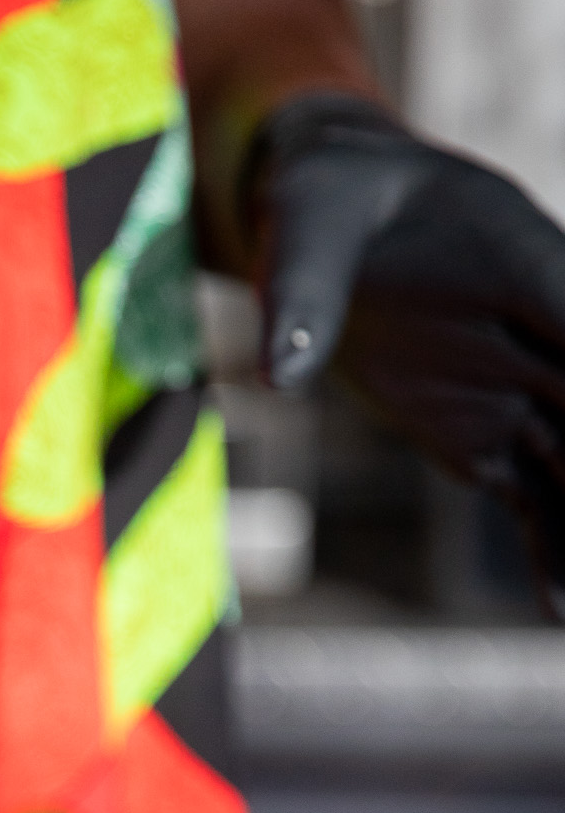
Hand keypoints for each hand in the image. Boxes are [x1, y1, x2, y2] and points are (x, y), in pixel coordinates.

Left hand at [252, 93, 564, 614]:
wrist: (321, 216)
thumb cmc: (322, 198)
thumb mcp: (306, 224)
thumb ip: (301, 296)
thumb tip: (277, 377)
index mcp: (530, 266)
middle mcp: (545, 336)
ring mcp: (521, 392)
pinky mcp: (485, 436)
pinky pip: (535, 504)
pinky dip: (553, 555)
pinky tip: (558, 614)